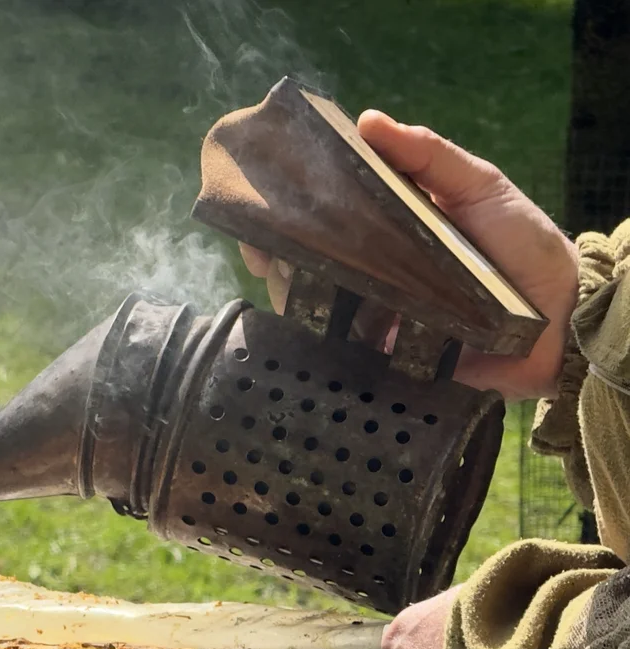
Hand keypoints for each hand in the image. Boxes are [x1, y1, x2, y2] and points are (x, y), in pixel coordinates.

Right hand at [239, 110, 576, 401]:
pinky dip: (325, 340)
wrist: (563, 319)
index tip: (258, 208)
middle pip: (305, 262)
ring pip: (314, 306)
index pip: (324, 215)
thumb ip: (430, 155)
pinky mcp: (389, 355)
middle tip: (269, 256)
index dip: (285, 212)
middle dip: (276, 257)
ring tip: (296, 288)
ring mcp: (378, 314)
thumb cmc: (524, 245)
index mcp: (389, 225)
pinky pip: (344, 351)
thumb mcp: (481, 186)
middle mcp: (376, 269)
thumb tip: (368, 120)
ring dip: (295, 296)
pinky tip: (318, 327)